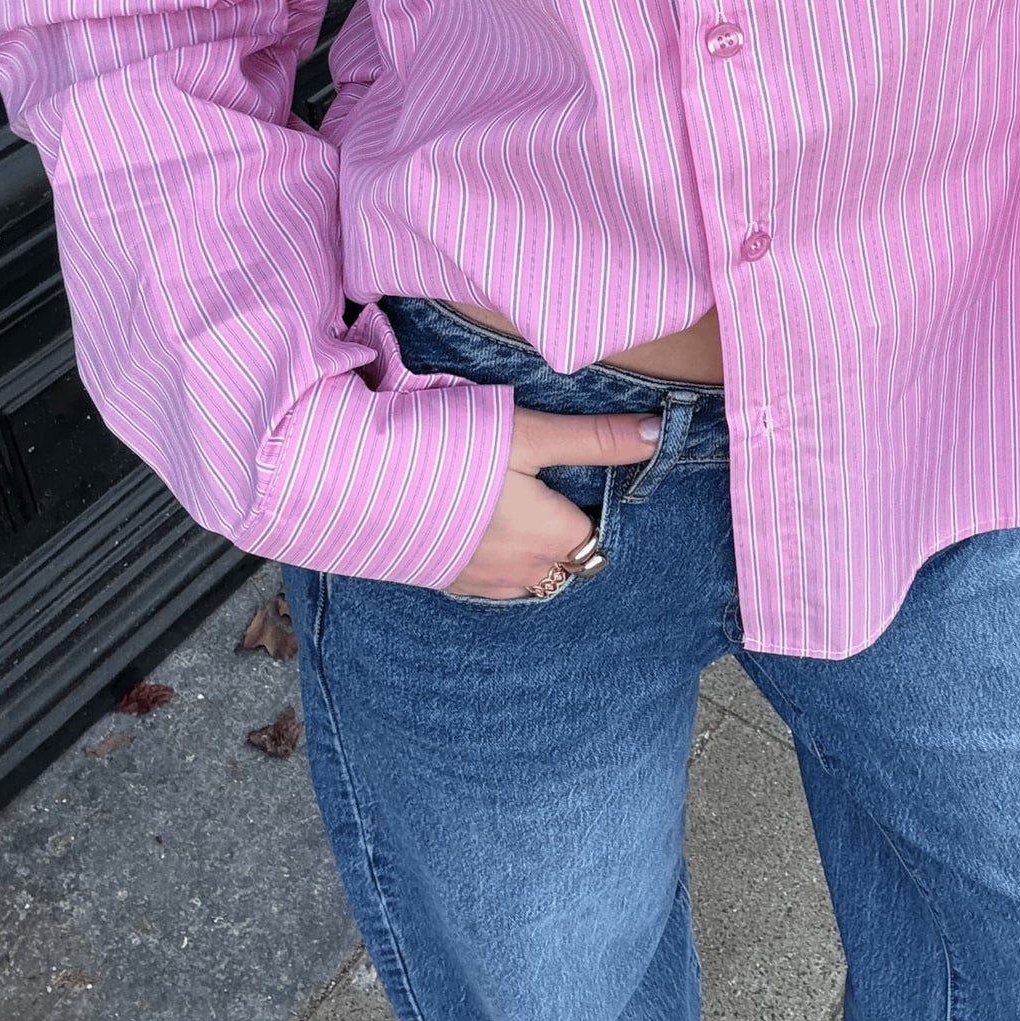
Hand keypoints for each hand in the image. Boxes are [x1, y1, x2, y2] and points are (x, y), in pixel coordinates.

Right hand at [443, 402, 659, 599]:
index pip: (594, 530)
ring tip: (502, 505)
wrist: (358, 484)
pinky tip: (470, 525)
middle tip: (530, 484)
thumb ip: (595, 439)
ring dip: (526, 548)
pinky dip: (491, 557)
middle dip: (559, 528)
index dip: (583, 500)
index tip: (561, 474)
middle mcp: (525, 574)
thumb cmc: (452, 452)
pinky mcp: (447, 585)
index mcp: (553, 537)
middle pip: (565, 556)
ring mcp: (483, 586)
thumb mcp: (529, 435)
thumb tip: (661, 434)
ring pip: (529, 574)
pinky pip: (490, 581)